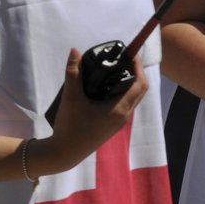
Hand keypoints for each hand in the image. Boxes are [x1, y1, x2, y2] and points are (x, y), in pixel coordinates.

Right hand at [35, 48, 148, 175]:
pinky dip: (122, 92)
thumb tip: (75, 50)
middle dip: (135, 72)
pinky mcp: (112, 125)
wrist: (64, 153)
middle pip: (139, 90)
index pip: (140, 84)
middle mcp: (123, 116)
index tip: (129, 53)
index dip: (138, 66)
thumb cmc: (70, 127)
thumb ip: (74, 73)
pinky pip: (124, 104)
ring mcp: (118, 122)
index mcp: (119, 109)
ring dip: (129, 83)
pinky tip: (107, 86)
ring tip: (115, 69)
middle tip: (122, 58)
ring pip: (132, 98)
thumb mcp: (70, 98)